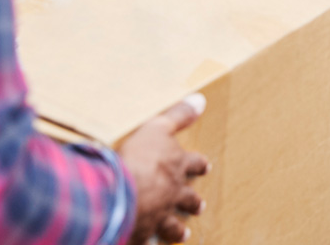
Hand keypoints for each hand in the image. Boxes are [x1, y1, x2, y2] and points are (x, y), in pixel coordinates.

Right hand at [119, 94, 208, 243]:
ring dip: (177, 229)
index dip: (199, 165)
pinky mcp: (143, 232)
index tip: (206, 166)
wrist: (123, 190)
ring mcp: (159, 215)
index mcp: (176, 166)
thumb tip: (201, 99)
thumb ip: (178, 115)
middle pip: (187, 198)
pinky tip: (150, 243)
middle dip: (193, 202)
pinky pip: (149, 240)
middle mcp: (172, 192)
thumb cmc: (140, 156)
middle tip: (200, 205)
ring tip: (183, 234)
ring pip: (172, 224)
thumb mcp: (159, 126)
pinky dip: (150, 242)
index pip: (194, 164)